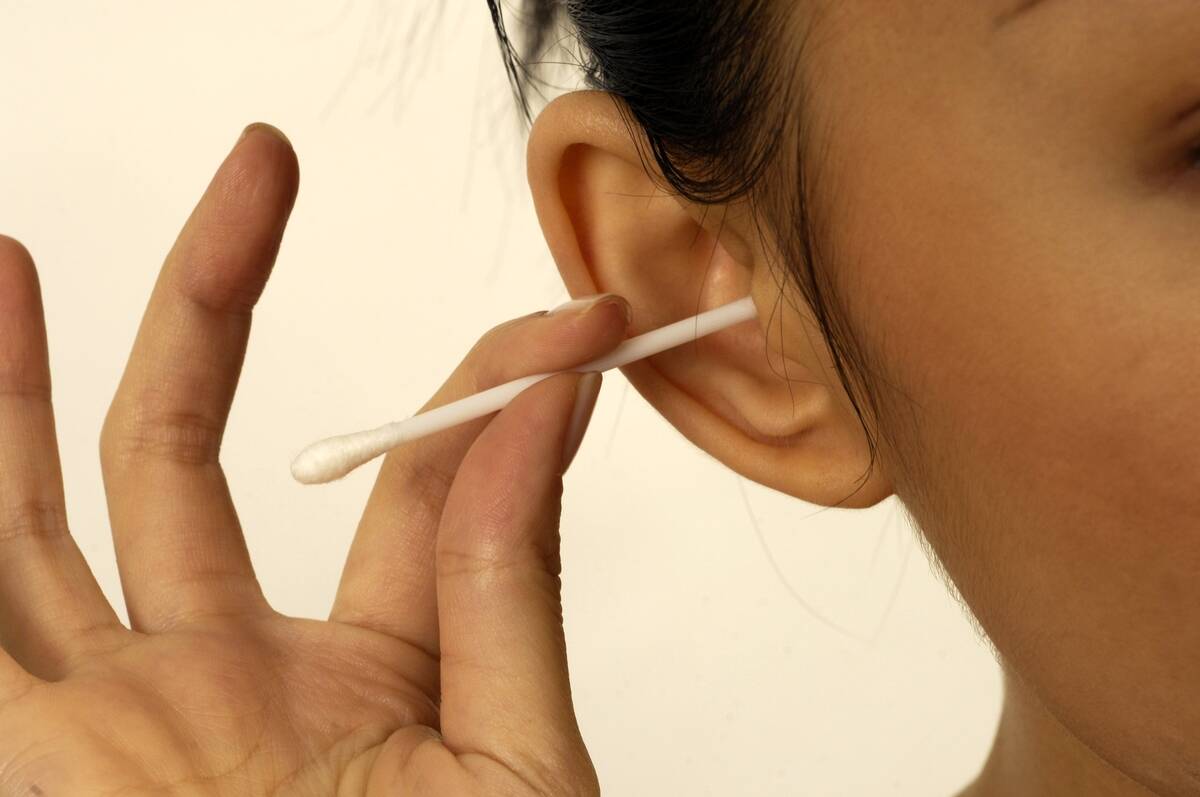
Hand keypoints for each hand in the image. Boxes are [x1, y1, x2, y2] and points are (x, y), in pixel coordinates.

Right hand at [0, 123, 627, 795]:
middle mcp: (211, 688)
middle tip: (252, 177)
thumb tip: (554, 398)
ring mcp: (108, 728)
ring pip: (40, 522)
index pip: (414, 488)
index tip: (573, 321)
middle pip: (189, 455)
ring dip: (15, 398)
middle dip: (211, 299)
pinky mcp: (32, 766)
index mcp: (349, 683)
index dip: (492, 388)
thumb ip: (512, 582)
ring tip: (7, 273)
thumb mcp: (510, 762)